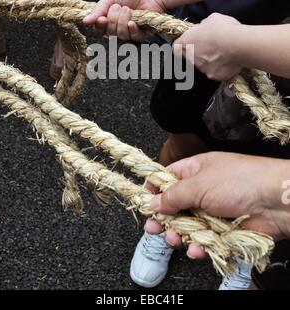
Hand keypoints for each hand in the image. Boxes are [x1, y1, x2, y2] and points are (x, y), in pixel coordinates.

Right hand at [83, 0, 166, 40]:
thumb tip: (84, 21)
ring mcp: (130, 31)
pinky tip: (132, 22)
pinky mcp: (142, 33)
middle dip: (113, 20)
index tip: (102, 19)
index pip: (100, 29)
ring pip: (121, 36)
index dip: (99, 26)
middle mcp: (119, 27)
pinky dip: (132, 29)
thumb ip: (98, 9)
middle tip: (118, 7)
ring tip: (128, 9)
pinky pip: (133, 38)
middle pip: (109, 34)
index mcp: (109, 18)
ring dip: (122, 22)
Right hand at [145, 152, 289, 258]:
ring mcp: (214, 209)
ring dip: (180, 235)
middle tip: (153, 228)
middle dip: (164, 218)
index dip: (154, 189)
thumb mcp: (199, 184)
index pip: (168, 177)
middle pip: (176, 204)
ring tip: (175, 240)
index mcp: (196, 169)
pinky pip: (206, 239)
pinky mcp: (225, 229)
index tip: (143, 201)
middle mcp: (203, 188)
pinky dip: (199, 246)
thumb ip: (173, 195)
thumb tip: (153, 201)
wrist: (275, 201)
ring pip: (189, 225)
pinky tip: (196, 249)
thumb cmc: (239, 181)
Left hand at [173, 13, 243, 79]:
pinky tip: (229, 59)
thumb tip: (204, 29)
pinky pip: (216, 71)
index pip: (176, 47)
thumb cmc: (224, 29)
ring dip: (210, 60)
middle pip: (190, 57)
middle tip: (210, 46)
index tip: (188, 42)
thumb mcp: (211, 19)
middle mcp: (191, 58)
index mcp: (187, 42)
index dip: (182, 45)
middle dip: (198, 52)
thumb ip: (203, 27)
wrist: (239, 44)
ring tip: (223, 52)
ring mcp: (203, 68)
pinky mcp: (215, 76)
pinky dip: (221, 67)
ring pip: (204, 65)